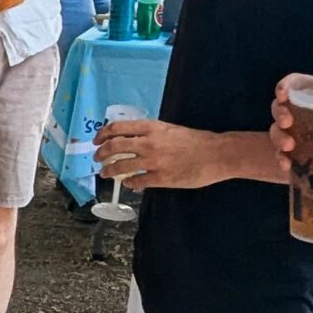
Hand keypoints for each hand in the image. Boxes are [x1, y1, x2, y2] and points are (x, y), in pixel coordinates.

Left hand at [95, 117, 226, 190]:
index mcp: (151, 128)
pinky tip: (129, 184)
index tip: (97, 140)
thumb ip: (150, 134)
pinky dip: (129, 183)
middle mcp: (149, 143)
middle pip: (114, 147)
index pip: (118, 128)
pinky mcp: (160, 178)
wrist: (216, 154)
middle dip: (100, 153)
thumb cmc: (196, 140)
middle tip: (97, 158)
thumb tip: (133, 140)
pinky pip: (136, 182)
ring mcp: (153, 161)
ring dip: (109, 171)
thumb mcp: (169, 129)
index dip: (102, 134)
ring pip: (121, 166)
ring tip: (105, 173)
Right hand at [270, 76, 312, 184]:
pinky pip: (280, 156)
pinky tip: (287, 165)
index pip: (297, 85)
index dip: (285, 86)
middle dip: (279, 112)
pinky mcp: (296, 158)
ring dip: (278, 137)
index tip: (282, 94)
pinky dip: (280, 160)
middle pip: (280, 106)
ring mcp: (299, 137)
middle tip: (288, 122)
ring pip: (277, 130)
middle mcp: (306, 115)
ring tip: (289, 146)